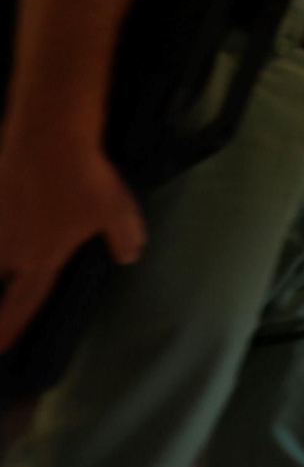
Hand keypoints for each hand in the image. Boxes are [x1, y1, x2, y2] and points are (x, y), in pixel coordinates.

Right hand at [0, 141, 145, 350]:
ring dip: (1, 258)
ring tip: (11, 256)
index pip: (24, 304)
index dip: (11, 329)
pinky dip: (5, 218)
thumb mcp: (119, 213)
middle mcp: (10, 247)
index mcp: (41, 260)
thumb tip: (128, 256)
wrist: (48, 137)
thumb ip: (124, 240)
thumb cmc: (86, 181)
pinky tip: (11, 211)